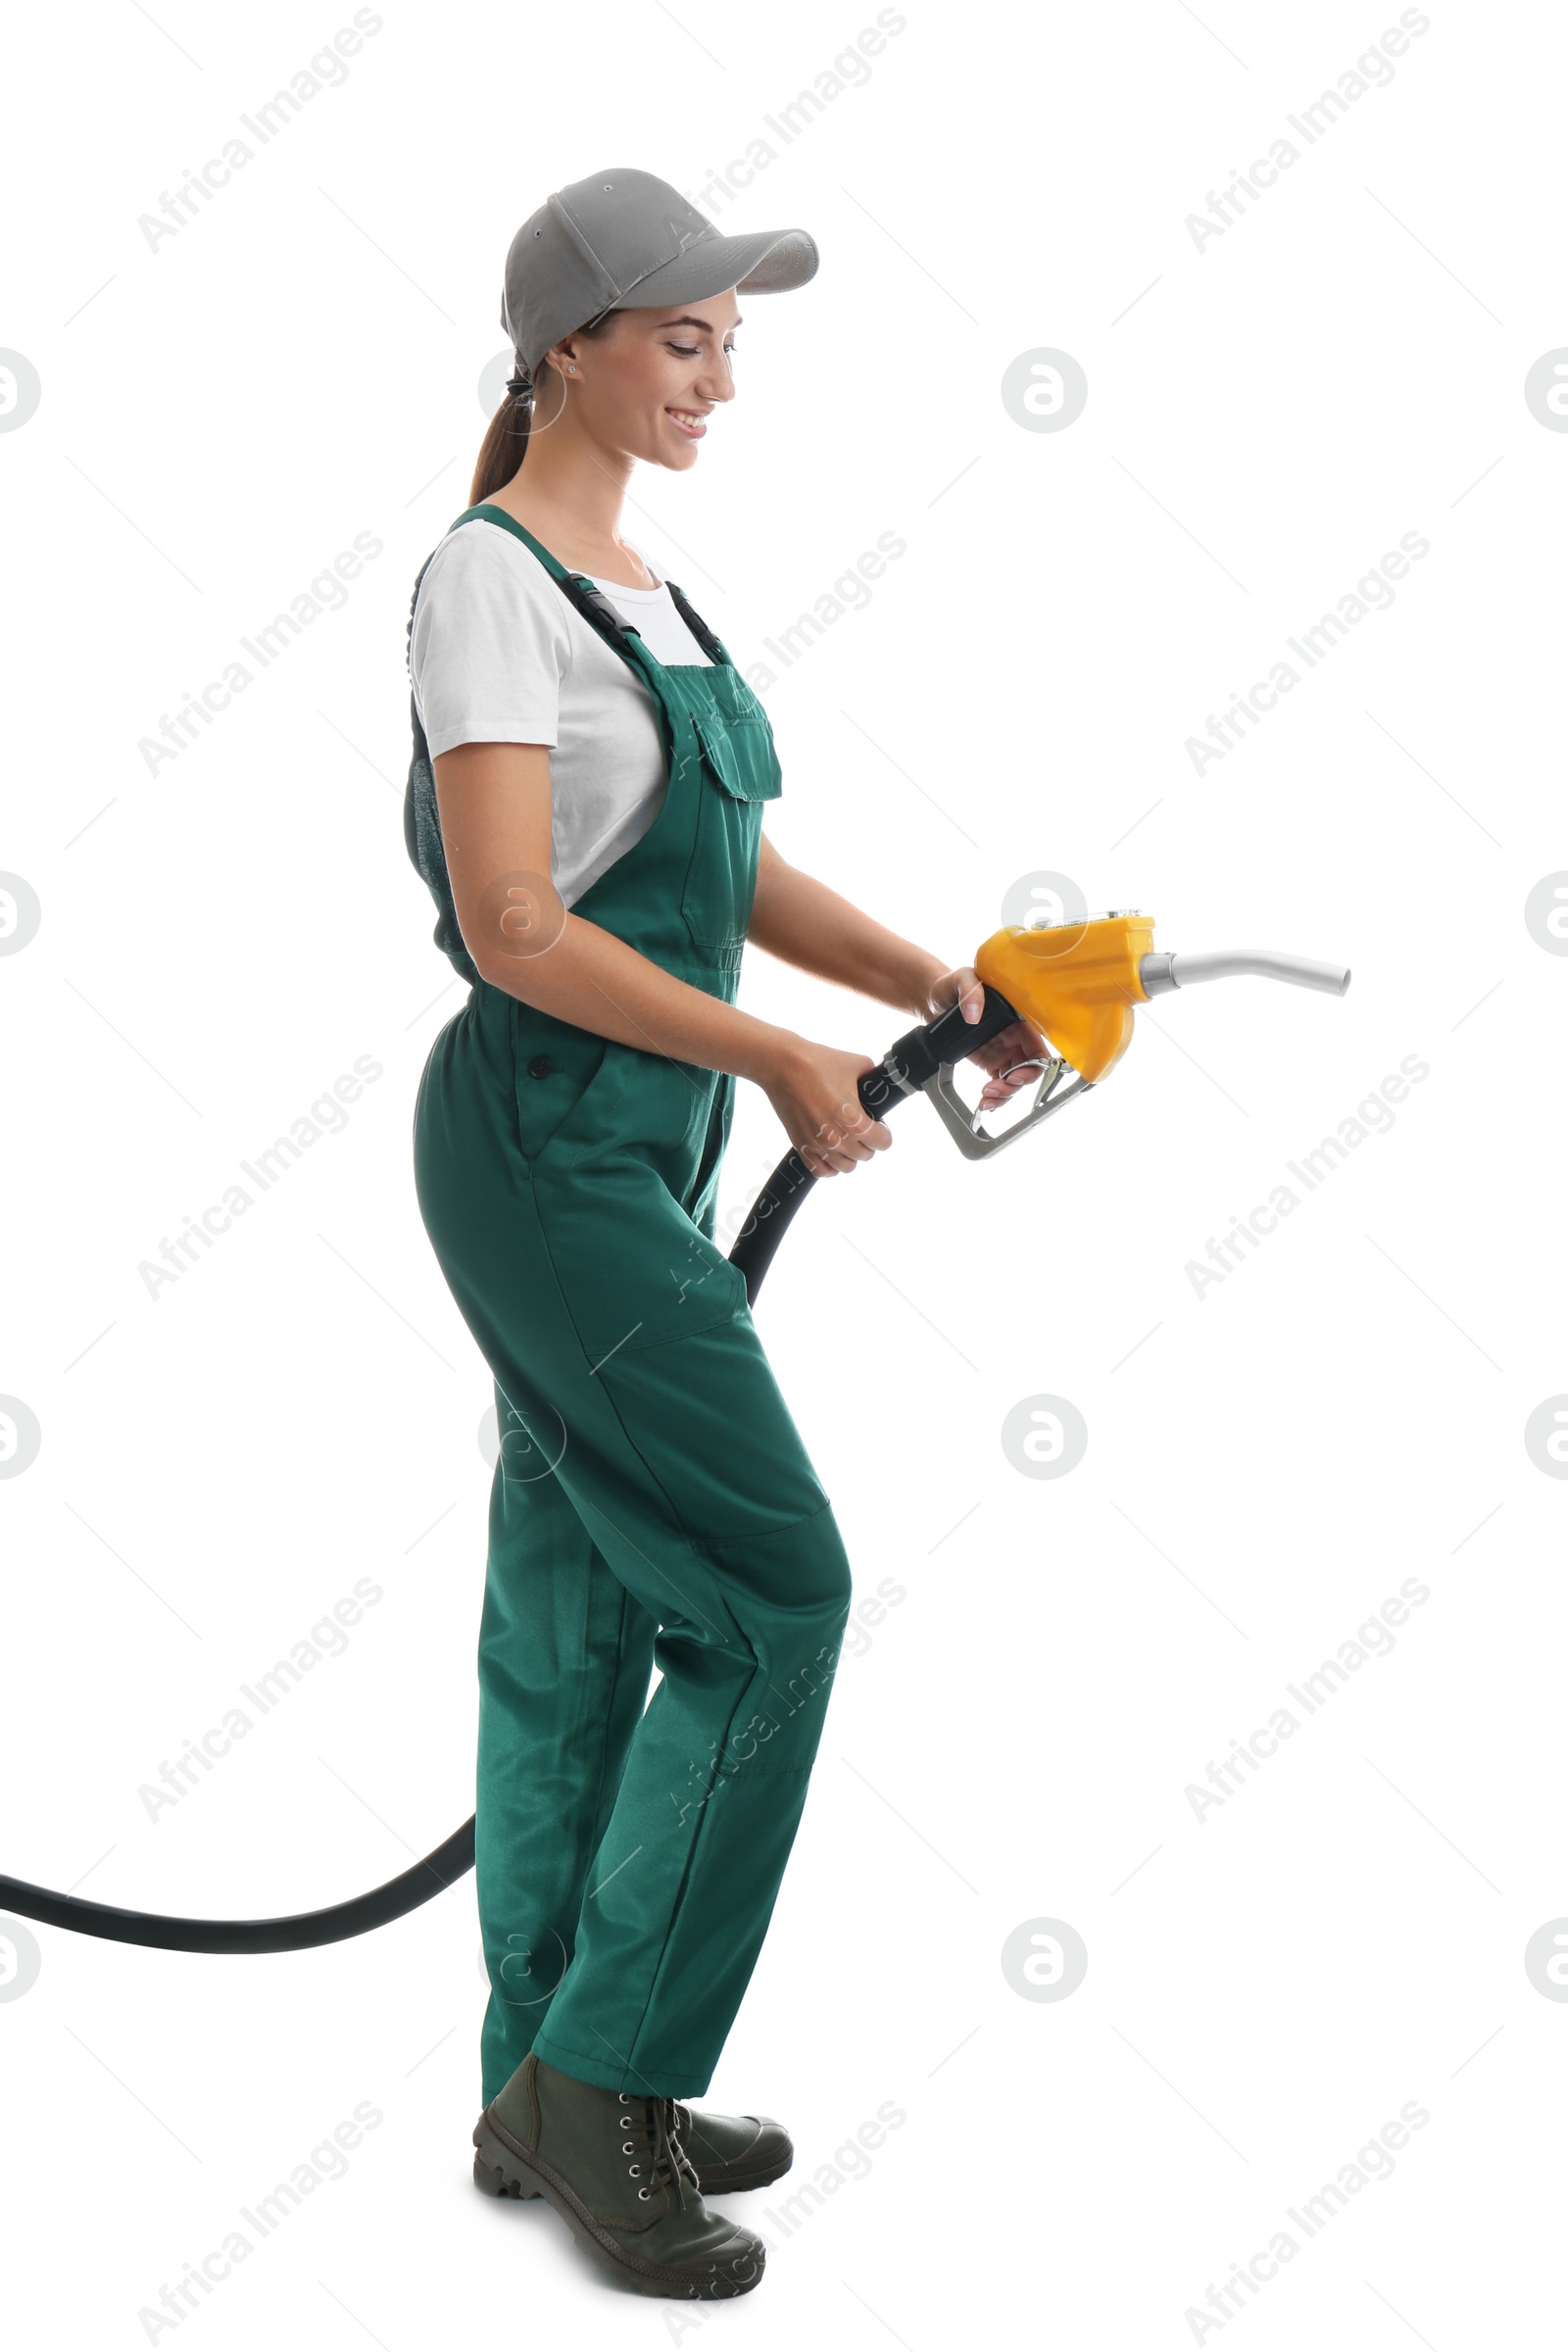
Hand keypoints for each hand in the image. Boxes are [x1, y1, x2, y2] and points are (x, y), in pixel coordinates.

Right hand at [760, 1037, 892, 1176]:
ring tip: (847, 1140)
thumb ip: (873, 1079)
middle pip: (865, 1155)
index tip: (879, 1126)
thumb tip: (878, 1085)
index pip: (882, 1143)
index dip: (884, 1133)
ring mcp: (817, 1145)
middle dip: (868, 1142)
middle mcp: (837, 1139)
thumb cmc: (817, 1063)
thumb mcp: (858, 1064)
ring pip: (845, 1167)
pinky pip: (820, 1170)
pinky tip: (831, 1153)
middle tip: (862, 1129)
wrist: (783, 1065)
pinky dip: (829, 1166)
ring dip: (850, 1155)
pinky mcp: (801, 1145)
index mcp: (855, 1121)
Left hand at [922, 964, 1052, 1111]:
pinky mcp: (989, 1061)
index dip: (1034, 1065)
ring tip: (986, 1100)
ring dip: (1005, 1095)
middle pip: (1029, 1069)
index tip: (1016, 1076)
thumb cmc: (951, 985)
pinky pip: (1000, 1082)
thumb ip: (971, 991)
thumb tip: (974, 1014)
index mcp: (1015, 1019)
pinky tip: (984, 1101)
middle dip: (1015, 1085)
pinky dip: (995, 1096)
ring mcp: (1003, 1051)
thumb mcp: (961, 979)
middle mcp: (1013, 1037)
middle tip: (993, 1090)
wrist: (932, 999)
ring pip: (1015, 1080)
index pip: (1037, 1046)